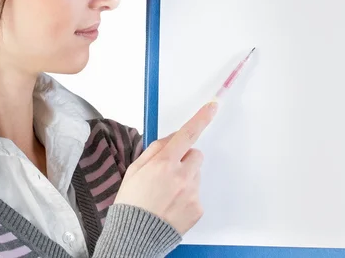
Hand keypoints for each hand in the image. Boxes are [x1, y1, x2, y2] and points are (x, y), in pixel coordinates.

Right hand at [114, 101, 217, 234]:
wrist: (135, 237)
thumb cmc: (132, 201)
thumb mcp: (135, 169)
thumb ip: (156, 149)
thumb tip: (173, 137)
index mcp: (164, 163)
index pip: (186, 135)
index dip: (201, 119)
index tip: (212, 107)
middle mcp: (181, 176)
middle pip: (195, 154)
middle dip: (185, 158)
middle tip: (168, 172)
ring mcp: (192, 193)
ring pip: (196, 174)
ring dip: (186, 178)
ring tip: (166, 193)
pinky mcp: (198, 208)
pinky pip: (197, 193)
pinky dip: (187, 196)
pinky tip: (172, 205)